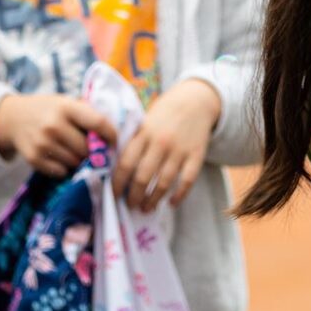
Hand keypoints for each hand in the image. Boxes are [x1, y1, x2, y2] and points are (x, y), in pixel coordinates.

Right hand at [0, 91, 119, 178]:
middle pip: (87, 148)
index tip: (115, 142)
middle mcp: (54, 125)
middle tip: (94, 152)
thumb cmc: (48, 110)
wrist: (13, 118)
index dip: (111, 135)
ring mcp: (43, 143)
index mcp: (66, 107)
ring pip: (75, 162)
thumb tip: (116, 134)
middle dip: (93, 152)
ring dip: (79, 161)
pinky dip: (64, 168)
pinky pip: (60, 171)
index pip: (98, 123)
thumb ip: (88, 114)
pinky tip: (60, 158)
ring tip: (75, 152)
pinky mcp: (34, 158)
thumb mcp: (66, 103)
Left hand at [112, 79, 219, 211]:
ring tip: (147, 208)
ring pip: (164, 183)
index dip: (117, 183)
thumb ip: (133, 142)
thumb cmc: (164, 115)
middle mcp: (161, 142)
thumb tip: (114, 170)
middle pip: (143, 177)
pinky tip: (171, 203)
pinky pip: (187, 181)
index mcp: (143, 133)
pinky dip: (179, 195)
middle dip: (134, 196)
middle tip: (130, 205)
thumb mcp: (144, 122)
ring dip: (153, 200)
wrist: (195, 101)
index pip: (126, 163)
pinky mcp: (196, 155)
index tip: (113, 194)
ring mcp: (180, 150)